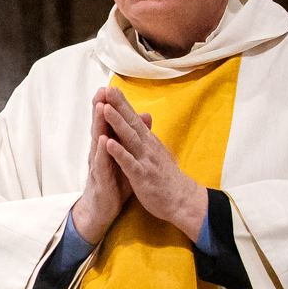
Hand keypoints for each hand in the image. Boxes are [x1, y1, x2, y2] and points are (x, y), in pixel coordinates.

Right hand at [70, 95, 133, 244]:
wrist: (102, 210)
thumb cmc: (114, 184)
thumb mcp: (125, 159)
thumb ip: (130, 140)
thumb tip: (142, 120)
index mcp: (107, 147)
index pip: (108, 123)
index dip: (110, 106)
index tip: (111, 87)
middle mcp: (99, 153)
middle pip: (100, 126)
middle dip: (100, 108)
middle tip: (102, 89)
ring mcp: (98, 165)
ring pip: (98, 141)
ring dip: (99, 124)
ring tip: (100, 107)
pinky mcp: (101, 180)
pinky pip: (101, 164)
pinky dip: (102, 152)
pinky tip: (102, 141)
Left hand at [94, 88, 205, 239]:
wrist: (182, 201)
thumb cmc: (165, 176)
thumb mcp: (155, 152)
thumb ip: (146, 135)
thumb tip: (142, 117)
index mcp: (147, 141)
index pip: (133, 118)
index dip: (122, 103)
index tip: (110, 87)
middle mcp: (147, 147)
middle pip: (131, 122)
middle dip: (118, 105)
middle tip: (107, 89)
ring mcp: (145, 160)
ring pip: (129, 138)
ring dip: (117, 123)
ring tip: (104, 108)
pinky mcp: (142, 175)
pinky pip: (129, 163)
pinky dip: (119, 152)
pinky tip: (108, 143)